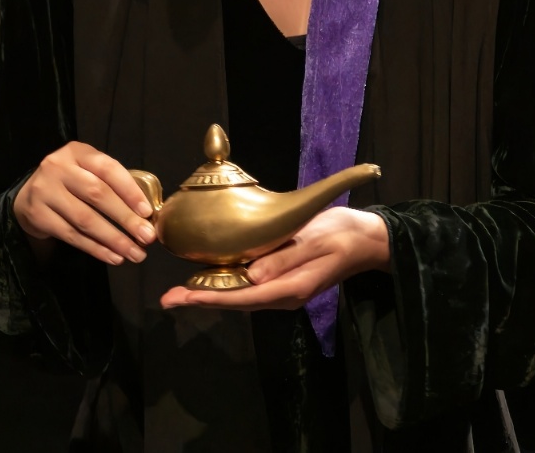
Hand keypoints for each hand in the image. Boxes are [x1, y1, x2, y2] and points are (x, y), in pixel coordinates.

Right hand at [13, 141, 155, 265]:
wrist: (28, 197)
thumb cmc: (68, 184)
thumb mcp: (86, 172)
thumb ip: (111, 185)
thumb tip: (145, 216)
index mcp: (76, 152)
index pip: (107, 168)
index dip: (129, 190)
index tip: (147, 212)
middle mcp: (58, 167)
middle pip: (97, 194)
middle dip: (125, 218)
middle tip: (146, 237)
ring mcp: (45, 191)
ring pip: (85, 219)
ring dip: (113, 239)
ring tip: (134, 254)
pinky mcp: (38, 215)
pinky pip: (72, 235)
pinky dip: (96, 248)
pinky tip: (113, 256)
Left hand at [159, 205, 390, 310]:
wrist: (365, 237)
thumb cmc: (340, 233)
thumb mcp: (314, 240)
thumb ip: (284, 258)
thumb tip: (251, 277)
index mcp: (292, 287)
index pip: (245, 296)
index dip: (212, 296)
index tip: (185, 296)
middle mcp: (284, 294)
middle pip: (237, 301)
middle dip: (201, 299)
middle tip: (168, 299)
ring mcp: (283, 290)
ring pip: (240, 296)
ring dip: (209, 294)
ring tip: (178, 294)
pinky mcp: (283, 281)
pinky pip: (249, 288)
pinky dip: (225, 286)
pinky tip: (208, 281)